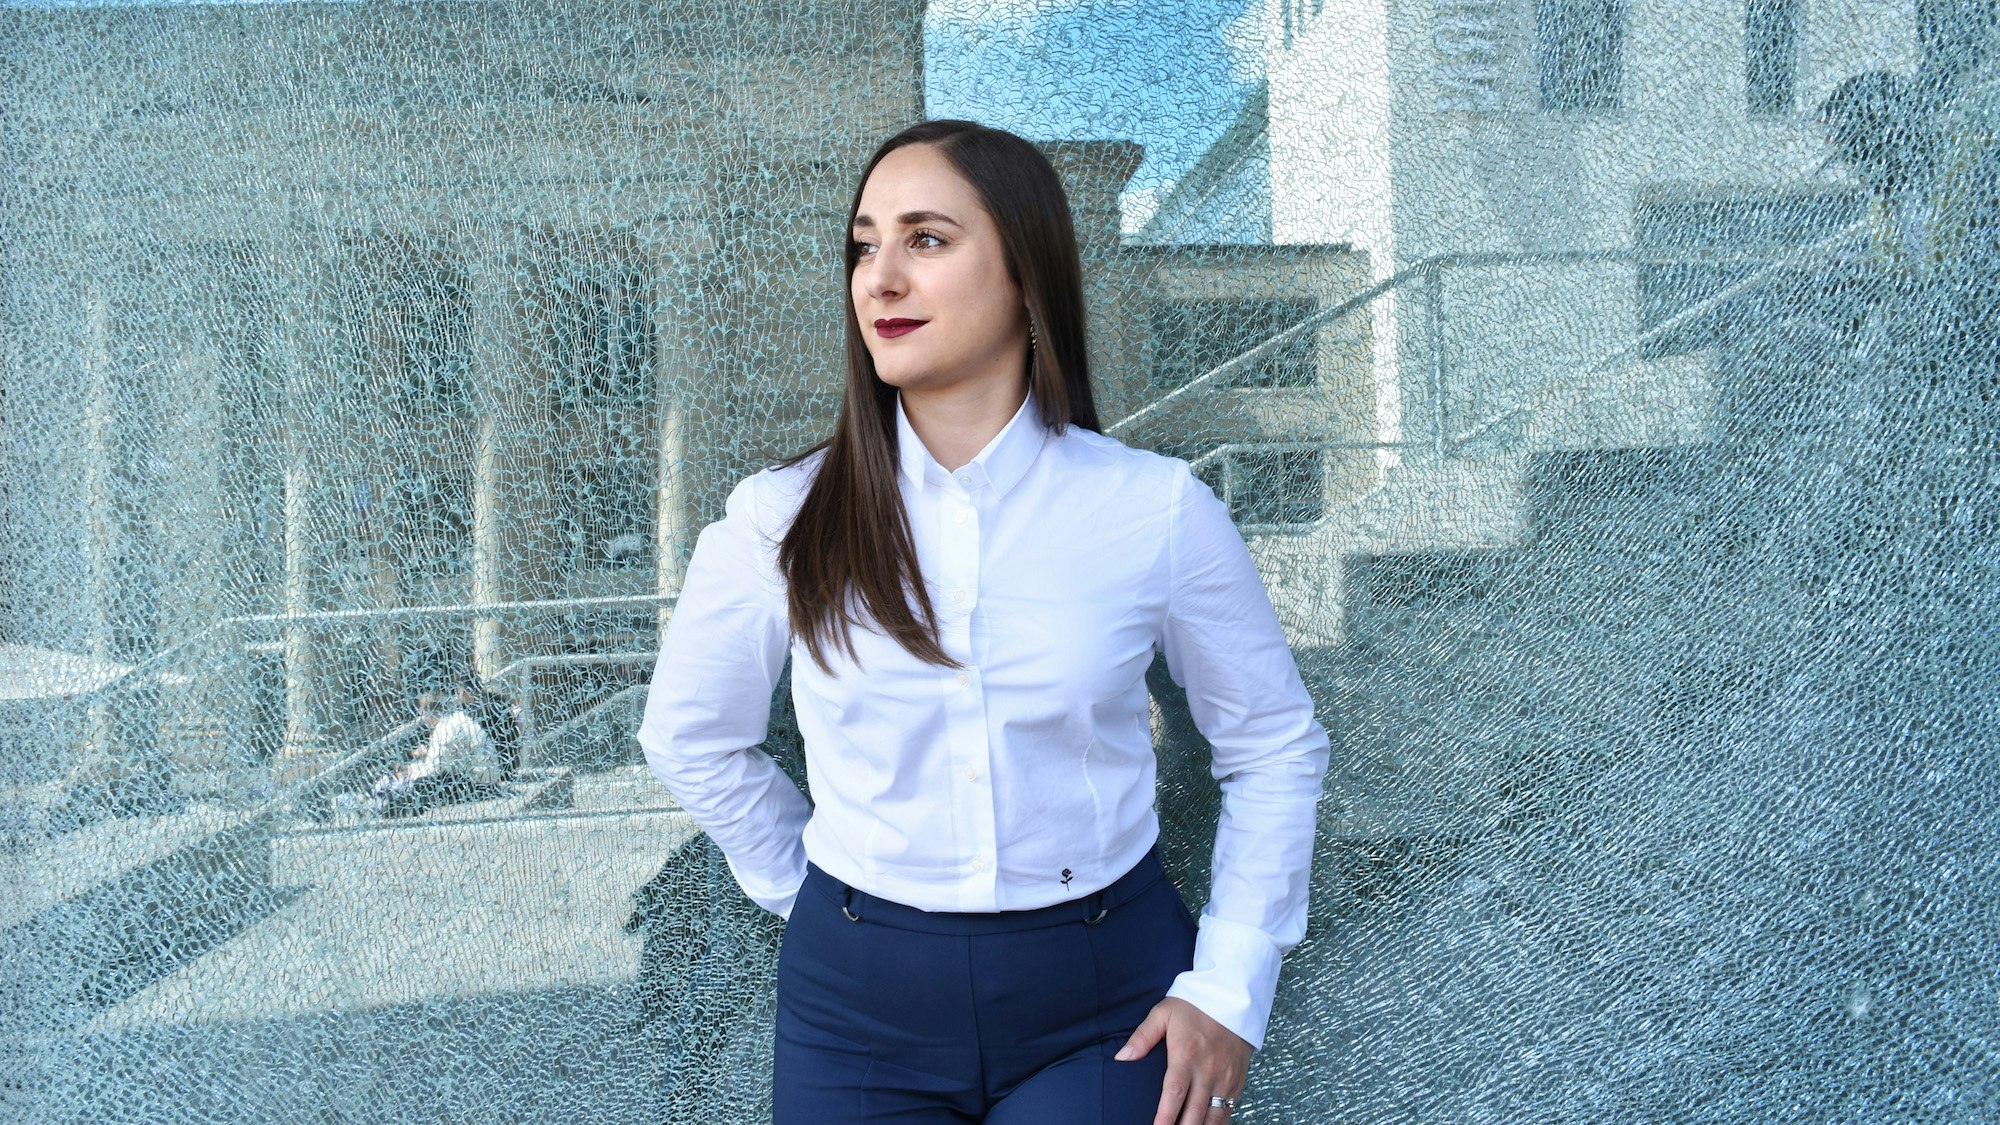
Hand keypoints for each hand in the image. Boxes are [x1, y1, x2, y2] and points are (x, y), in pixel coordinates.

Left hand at [1115, 996, 1250, 1124]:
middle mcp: (1208, 1071)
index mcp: (1187, 1055)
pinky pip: (1228, 1110)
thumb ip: (1142, 1037)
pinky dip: (1217, 1124)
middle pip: (1195, 1112)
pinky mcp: (1237, 1081)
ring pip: (1214, 1116)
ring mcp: (1225, 1078)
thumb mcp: (1163, 1013)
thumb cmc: (1194, 1006)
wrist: (1231, 998)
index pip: (1174, 1093)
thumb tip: (1122, 1057)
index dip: (1165, 1117)